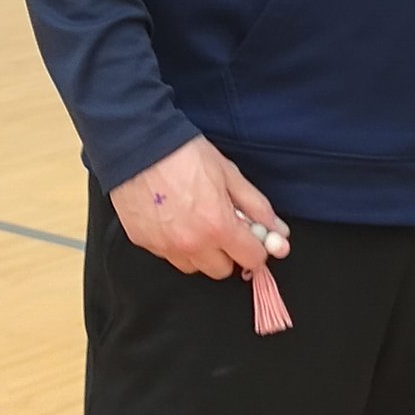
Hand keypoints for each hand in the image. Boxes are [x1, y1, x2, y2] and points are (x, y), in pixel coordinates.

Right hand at [112, 135, 291, 277]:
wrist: (137, 145)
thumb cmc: (183, 154)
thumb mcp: (229, 174)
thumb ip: (256, 207)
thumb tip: (278, 230)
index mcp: (218, 226)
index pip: (251, 259)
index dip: (256, 248)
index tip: (253, 238)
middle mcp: (192, 244)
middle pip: (222, 270)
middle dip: (228, 252)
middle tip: (223, 227)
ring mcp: (165, 247)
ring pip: (194, 266)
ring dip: (201, 252)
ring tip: (196, 222)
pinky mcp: (144, 243)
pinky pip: (169, 255)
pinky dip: (176, 245)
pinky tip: (174, 219)